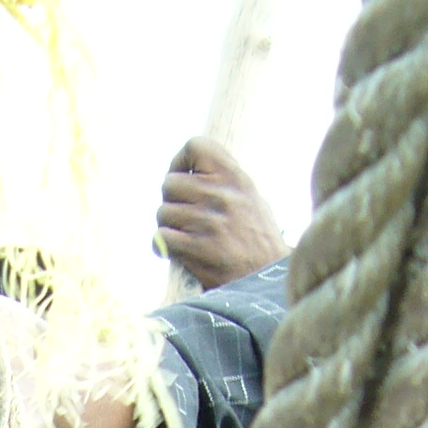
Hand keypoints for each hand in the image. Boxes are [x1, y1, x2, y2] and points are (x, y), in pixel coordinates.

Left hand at [157, 138, 287, 291]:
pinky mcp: (198, 248)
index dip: (180, 162)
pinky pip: (161, 237)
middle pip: (170, 183)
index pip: (195, 146)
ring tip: (183, 236)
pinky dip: (162, 246)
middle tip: (182, 215)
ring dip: (167, 226)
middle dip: (171, 200)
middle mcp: (222, 195)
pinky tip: (174, 251)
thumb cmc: (257, 240)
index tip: (183, 177)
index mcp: (236, 178)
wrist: (266, 281)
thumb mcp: (250, 199)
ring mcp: (209, 221)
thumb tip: (189, 169)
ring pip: (163, 212)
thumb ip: (222, 181)